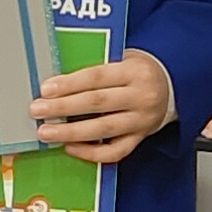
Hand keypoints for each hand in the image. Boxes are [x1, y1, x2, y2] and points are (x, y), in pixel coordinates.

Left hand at [32, 51, 173, 164]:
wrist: (173, 86)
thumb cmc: (139, 71)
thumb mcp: (123, 59)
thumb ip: (97, 69)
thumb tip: (58, 81)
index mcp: (134, 71)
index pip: (97, 77)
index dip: (70, 84)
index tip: (46, 90)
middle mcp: (140, 96)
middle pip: (97, 103)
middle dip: (63, 107)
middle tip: (38, 111)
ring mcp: (141, 120)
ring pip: (103, 129)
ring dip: (71, 132)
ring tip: (47, 132)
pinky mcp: (140, 138)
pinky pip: (114, 151)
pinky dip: (91, 152)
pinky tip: (71, 147)